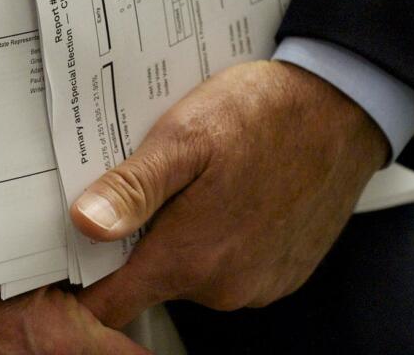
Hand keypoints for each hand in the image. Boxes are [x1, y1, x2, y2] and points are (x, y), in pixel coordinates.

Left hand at [71, 59, 387, 327]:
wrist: (343, 108)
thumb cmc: (266, 115)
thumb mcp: (185, 135)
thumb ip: (133, 187)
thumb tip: (83, 224)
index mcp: (188, 258)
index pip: (111, 304)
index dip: (83, 285)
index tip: (70, 256)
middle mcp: (223, 286)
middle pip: (150, 282)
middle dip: (138, 241)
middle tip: (146, 185)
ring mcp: (257, 285)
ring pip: (193, 274)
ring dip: (184, 237)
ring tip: (195, 181)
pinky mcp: (283, 274)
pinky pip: (233, 268)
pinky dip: (224, 239)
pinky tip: (232, 193)